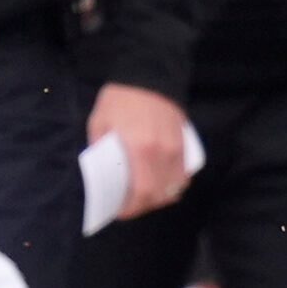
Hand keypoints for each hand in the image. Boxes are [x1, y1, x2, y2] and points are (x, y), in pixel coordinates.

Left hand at [88, 84, 191, 220]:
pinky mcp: (186, 145)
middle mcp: (163, 153)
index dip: (132, 208)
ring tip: (144, 195)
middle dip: (144, 206)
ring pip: (175, 188)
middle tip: (130, 205)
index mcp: (140, 149)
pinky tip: (162, 183)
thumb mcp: (100, 124)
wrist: (149, 75)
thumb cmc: (120, 100)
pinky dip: (174, 185)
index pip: (142, 191)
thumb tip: (104, 176)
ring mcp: (178, 150)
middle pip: (159, 195)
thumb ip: (102, 151)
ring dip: (160, 197)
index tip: (120, 212)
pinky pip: (184, 175)